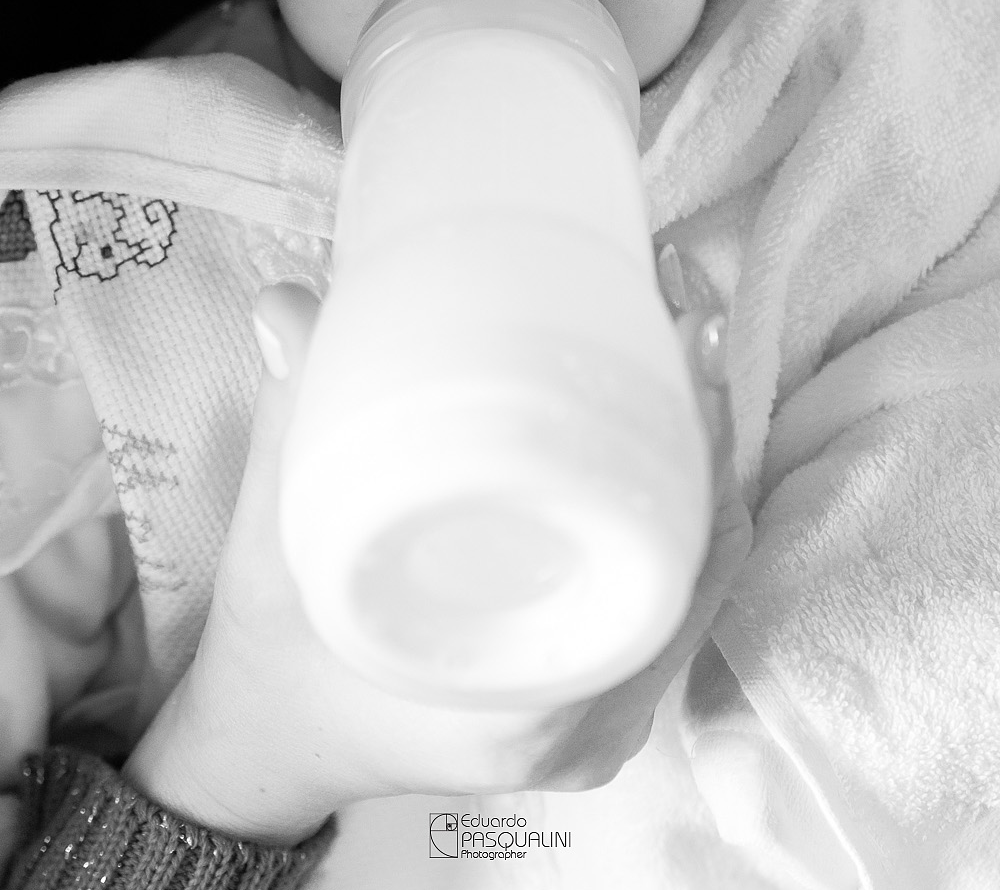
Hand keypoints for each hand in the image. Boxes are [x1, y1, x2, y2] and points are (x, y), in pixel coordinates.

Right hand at [125, 284, 749, 843]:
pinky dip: (683, 507)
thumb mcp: (271, 549)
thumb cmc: (274, 663)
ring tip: (686, 341)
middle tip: (685, 309)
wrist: (273, 746)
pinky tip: (673, 424)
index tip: (685, 335)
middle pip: (703, 553)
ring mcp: (607, 719)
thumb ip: (288, 426)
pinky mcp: (602, 697)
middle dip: (708, 420)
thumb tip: (287, 302)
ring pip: (698, 572)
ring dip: (704, 456)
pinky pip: (674, 594)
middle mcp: (590, 725)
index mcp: (526, 712)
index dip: (697, 442)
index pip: (671, 563)